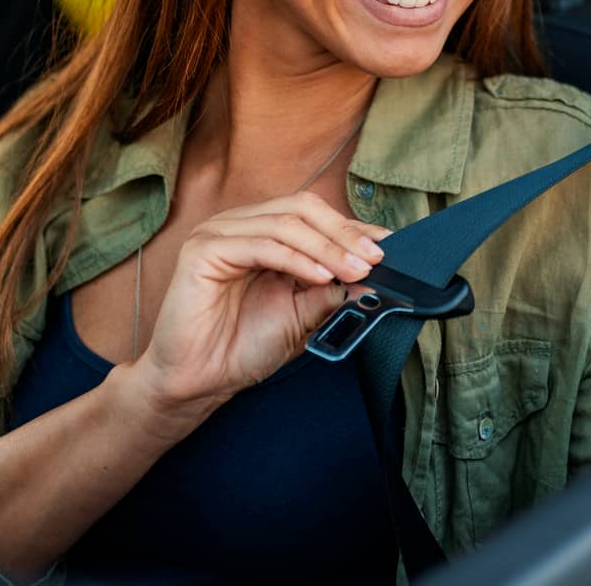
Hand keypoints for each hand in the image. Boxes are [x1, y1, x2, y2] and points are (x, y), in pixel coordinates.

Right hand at [121, 191, 388, 427]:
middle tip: (376, 259)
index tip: (391, 248)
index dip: (354, 228)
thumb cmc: (243, 347)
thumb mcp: (303, 316)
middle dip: (345, 233)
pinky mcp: (203, 250)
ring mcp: (219, 233)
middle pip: (303, 208)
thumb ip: (333, 292)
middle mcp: (241, 225)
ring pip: (286, 224)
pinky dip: (297, 259)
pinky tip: (321, 277)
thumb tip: (375, 277)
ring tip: (357, 271)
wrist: (199, 382)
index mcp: (263, 233)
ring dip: (328, 247)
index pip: (315, 215)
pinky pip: (260, 245)